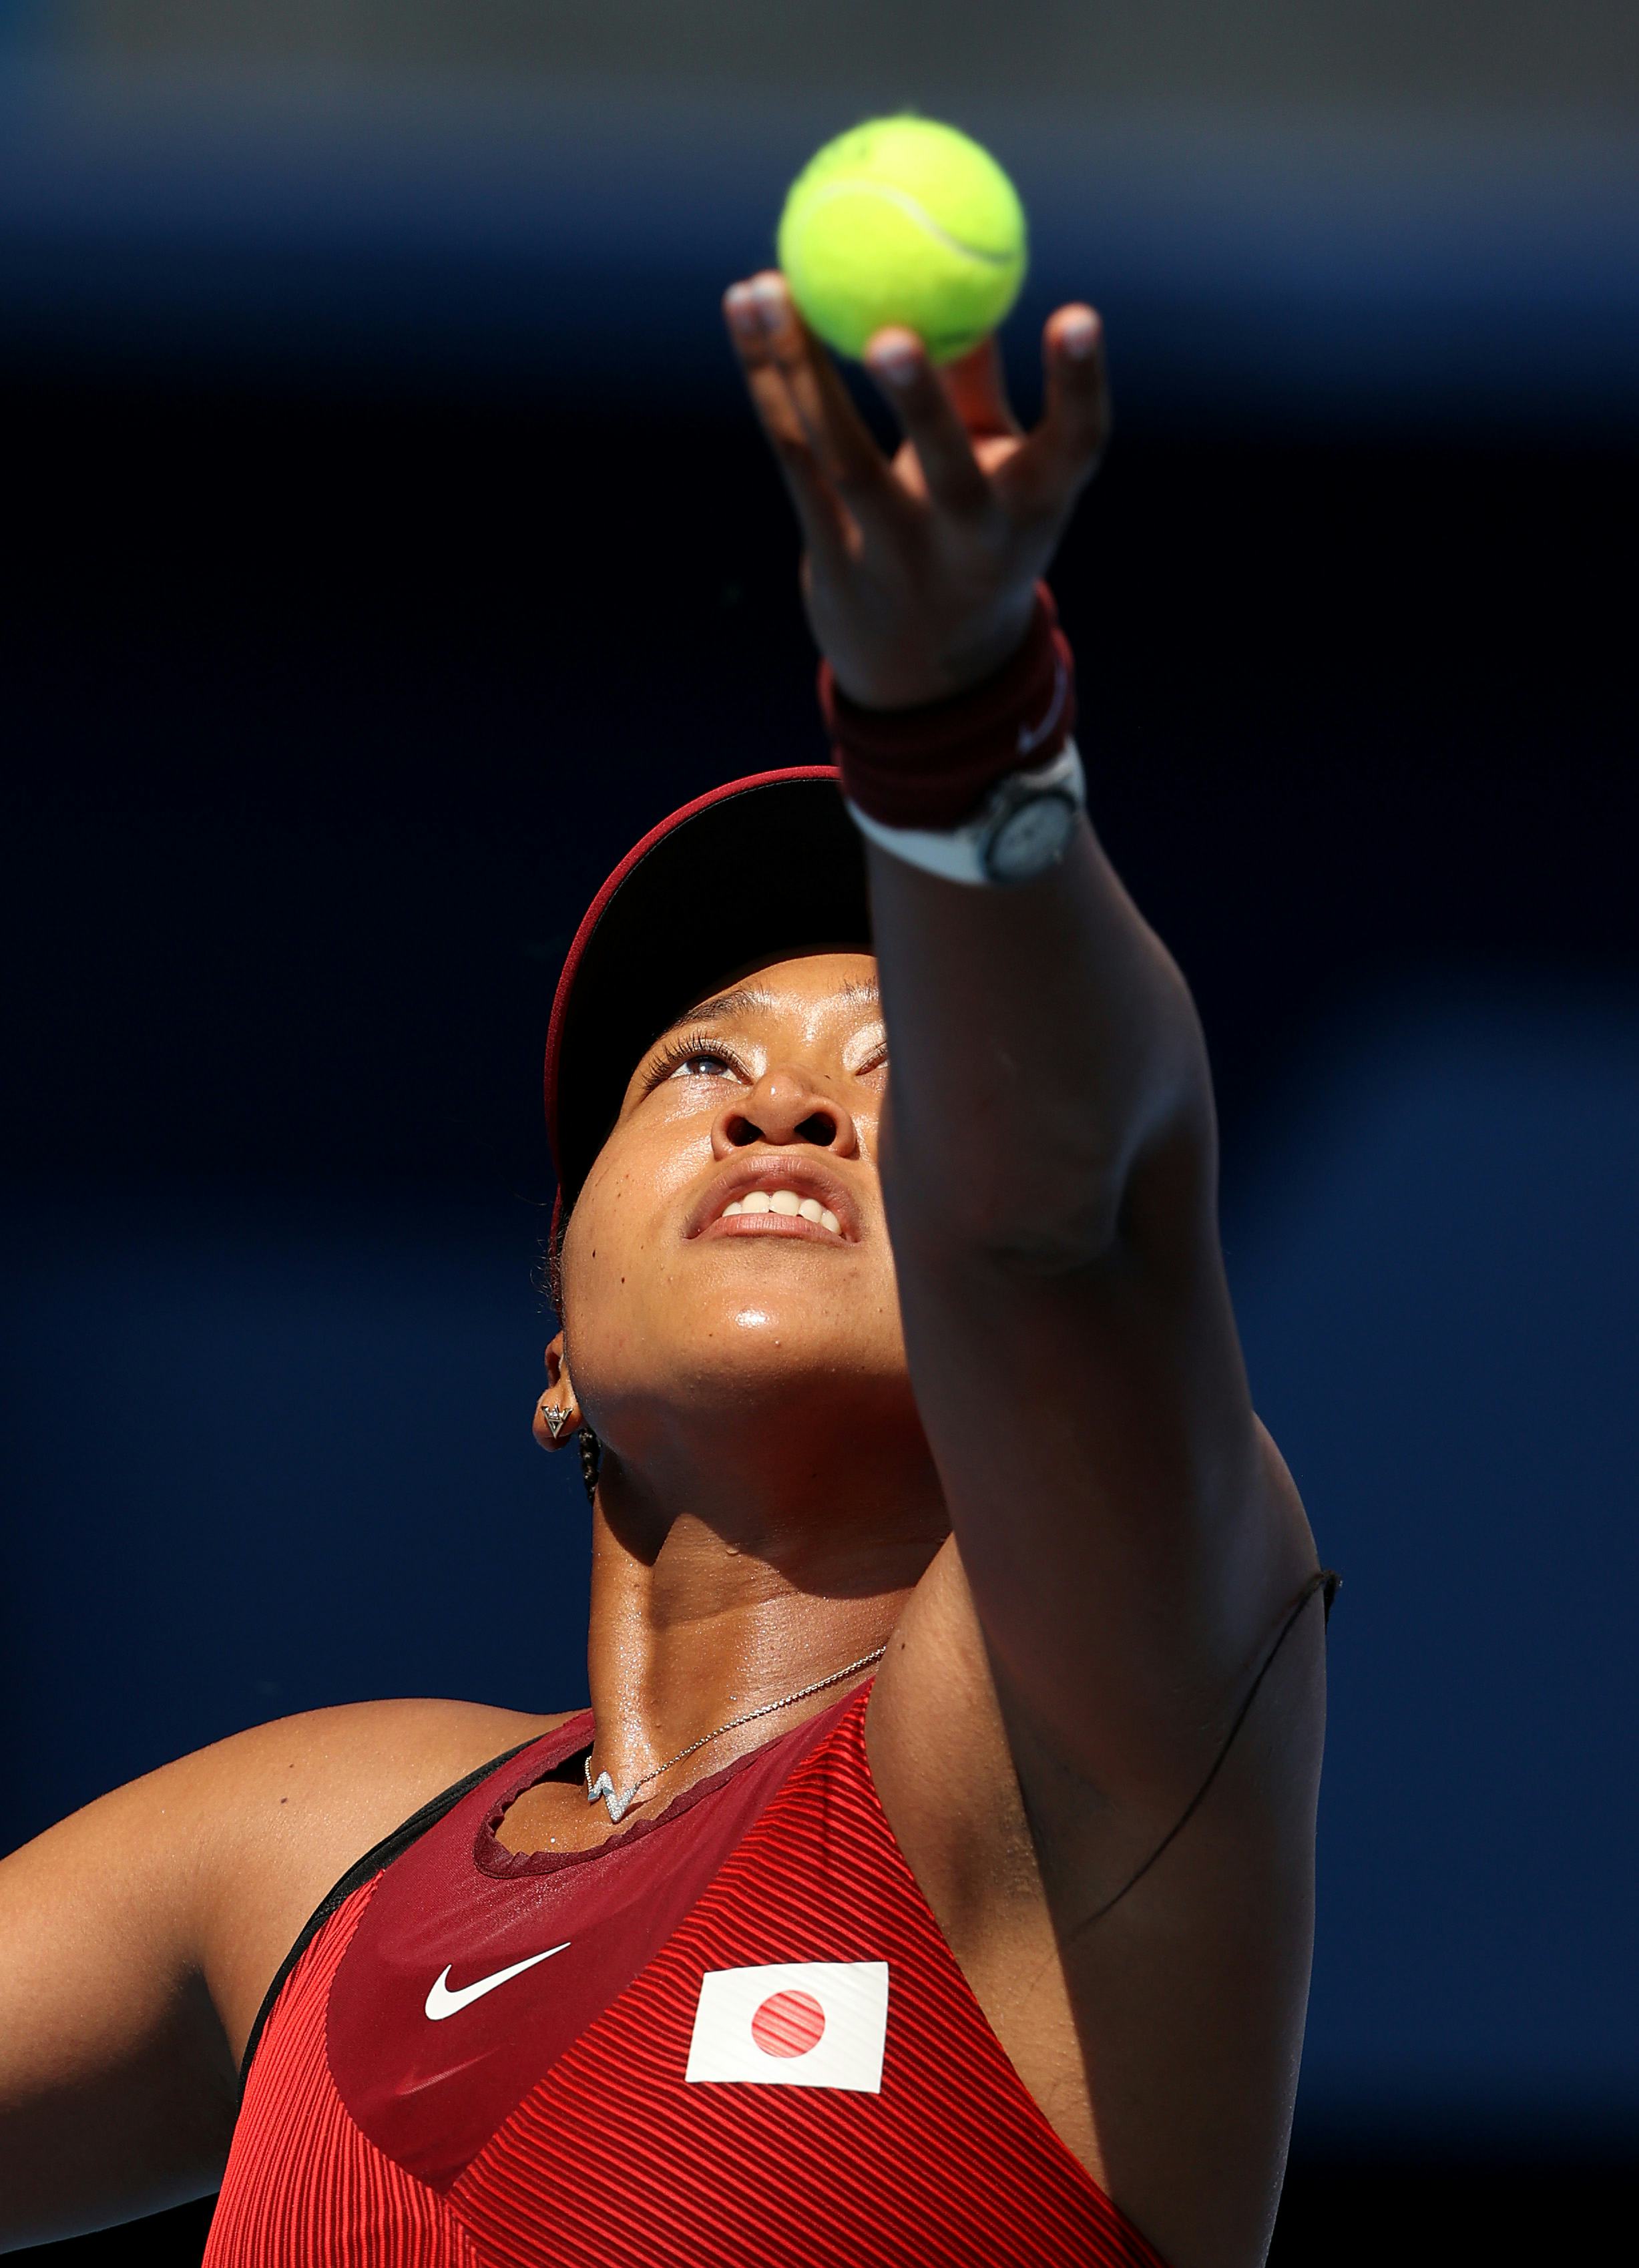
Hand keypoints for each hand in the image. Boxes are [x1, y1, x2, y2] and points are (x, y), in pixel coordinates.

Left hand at [723, 271, 1108, 711]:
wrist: (926, 671)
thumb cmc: (974, 532)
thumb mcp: (999, 468)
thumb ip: (979, 380)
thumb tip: (964, 267)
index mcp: (1035, 508)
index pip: (1075, 444)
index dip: (1079, 384)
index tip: (1077, 314)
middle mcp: (972, 541)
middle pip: (950, 471)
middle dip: (922, 406)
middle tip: (889, 336)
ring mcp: (899, 558)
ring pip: (845, 459)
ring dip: (803, 369)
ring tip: (767, 286)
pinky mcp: (834, 559)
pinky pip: (796, 456)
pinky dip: (769, 381)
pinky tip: (748, 310)